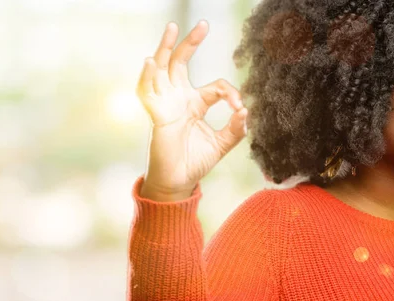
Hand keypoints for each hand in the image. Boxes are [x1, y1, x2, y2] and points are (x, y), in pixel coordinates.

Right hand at [137, 21, 247, 201]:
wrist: (178, 183)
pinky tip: (151, 60)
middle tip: (202, 24)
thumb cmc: (196, 163)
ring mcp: (166, 105)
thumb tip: (247, 111)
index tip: (240, 108)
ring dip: (164, 48)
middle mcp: (179, 99)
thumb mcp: (221, 144)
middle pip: (180, 63)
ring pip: (161, 69)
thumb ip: (235, 129)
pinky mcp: (157, 116)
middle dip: (190, 43)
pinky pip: (147, 92)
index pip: (216, 86)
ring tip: (171, 27)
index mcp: (196, 104)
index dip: (231, 93)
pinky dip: (147, 76)